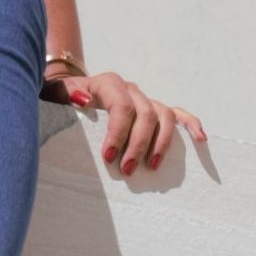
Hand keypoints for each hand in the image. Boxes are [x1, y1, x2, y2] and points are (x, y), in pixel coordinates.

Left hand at [54, 66, 190, 175]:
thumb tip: (83, 100)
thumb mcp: (54, 96)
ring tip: (152, 167)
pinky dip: (191, 125)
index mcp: (108, 84)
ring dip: (161, 143)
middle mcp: (130, 89)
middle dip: (138, 144)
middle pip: (145, 113)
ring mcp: (144, 99)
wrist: (68, 94)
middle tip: (128, 170)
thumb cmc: (61, 100)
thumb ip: (65, 95)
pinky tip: (200, 140)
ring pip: (164, 115)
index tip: (109, 158)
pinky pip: (177, 114)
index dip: (118, 133)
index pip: (121, 106)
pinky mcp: (153, 109)